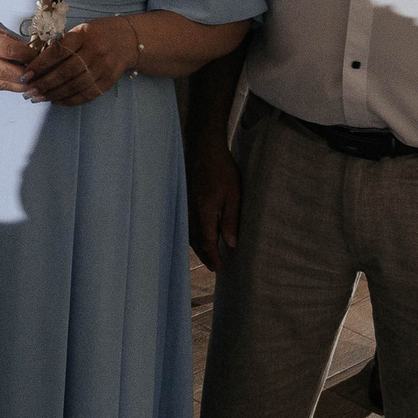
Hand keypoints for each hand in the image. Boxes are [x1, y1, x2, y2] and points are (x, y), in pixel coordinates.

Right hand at [0, 12, 32, 93]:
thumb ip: (5, 37)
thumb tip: (26, 49)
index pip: (10, 51)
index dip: (28, 55)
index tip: (39, 55)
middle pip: (8, 71)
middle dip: (27, 74)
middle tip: (40, 72)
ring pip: (1, 83)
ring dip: (20, 84)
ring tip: (33, 82)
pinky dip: (7, 85)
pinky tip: (17, 83)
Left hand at [25, 17, 132, 106]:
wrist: (130, 39)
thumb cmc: (99, 32)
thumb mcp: (81, 29)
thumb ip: (64, 44)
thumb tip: (37, 62)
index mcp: (84, 34)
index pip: (58, 51)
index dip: (40, 64)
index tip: (26, 74)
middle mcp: (95, 51)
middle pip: (65, 72)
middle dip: (44, 84)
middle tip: (29, 91)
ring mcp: (103, 67)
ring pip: (75, 86)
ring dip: (54, 94)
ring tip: (39, 98)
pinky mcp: (109, 80)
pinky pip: (87, 94)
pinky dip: (70, 100)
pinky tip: (57, 101)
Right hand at [188, 136, 239, 270]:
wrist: (203, 149)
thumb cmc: (221, 170)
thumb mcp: (233, 195)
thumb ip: (231, 220)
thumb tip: (231, 243)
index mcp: (205, 213)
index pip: (207, 242)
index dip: (213, 257)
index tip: (219, 268)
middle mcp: (191, 212)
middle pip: (195, 241)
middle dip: (204, 255)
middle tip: (213, 267)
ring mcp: (186, 206)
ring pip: (189, 233)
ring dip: (197, 247)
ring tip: (206, 255)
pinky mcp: (184, 200)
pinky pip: (186, 223)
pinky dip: (192, 234)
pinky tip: (196, 235)